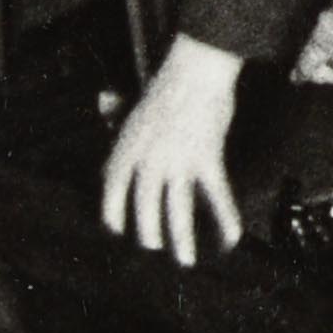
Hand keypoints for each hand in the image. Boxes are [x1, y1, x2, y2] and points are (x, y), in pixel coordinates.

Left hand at [103, 39, 247, 262]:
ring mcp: (177, 161)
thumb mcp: (134, 110)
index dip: (113, 215)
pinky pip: (216, 196)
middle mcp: (148, 160)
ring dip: (181, 239)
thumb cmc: (166, 87)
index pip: (112, 192)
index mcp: (126, 149)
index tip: (117, 233)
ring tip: (185, 261)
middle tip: (156, 251)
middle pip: (144, 208)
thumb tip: (103, 121)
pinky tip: (229, 238)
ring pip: (177, 209)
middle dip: (149, 234)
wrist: (195, 70)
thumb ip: (117, 124)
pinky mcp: (206, 159)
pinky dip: (225, 219)